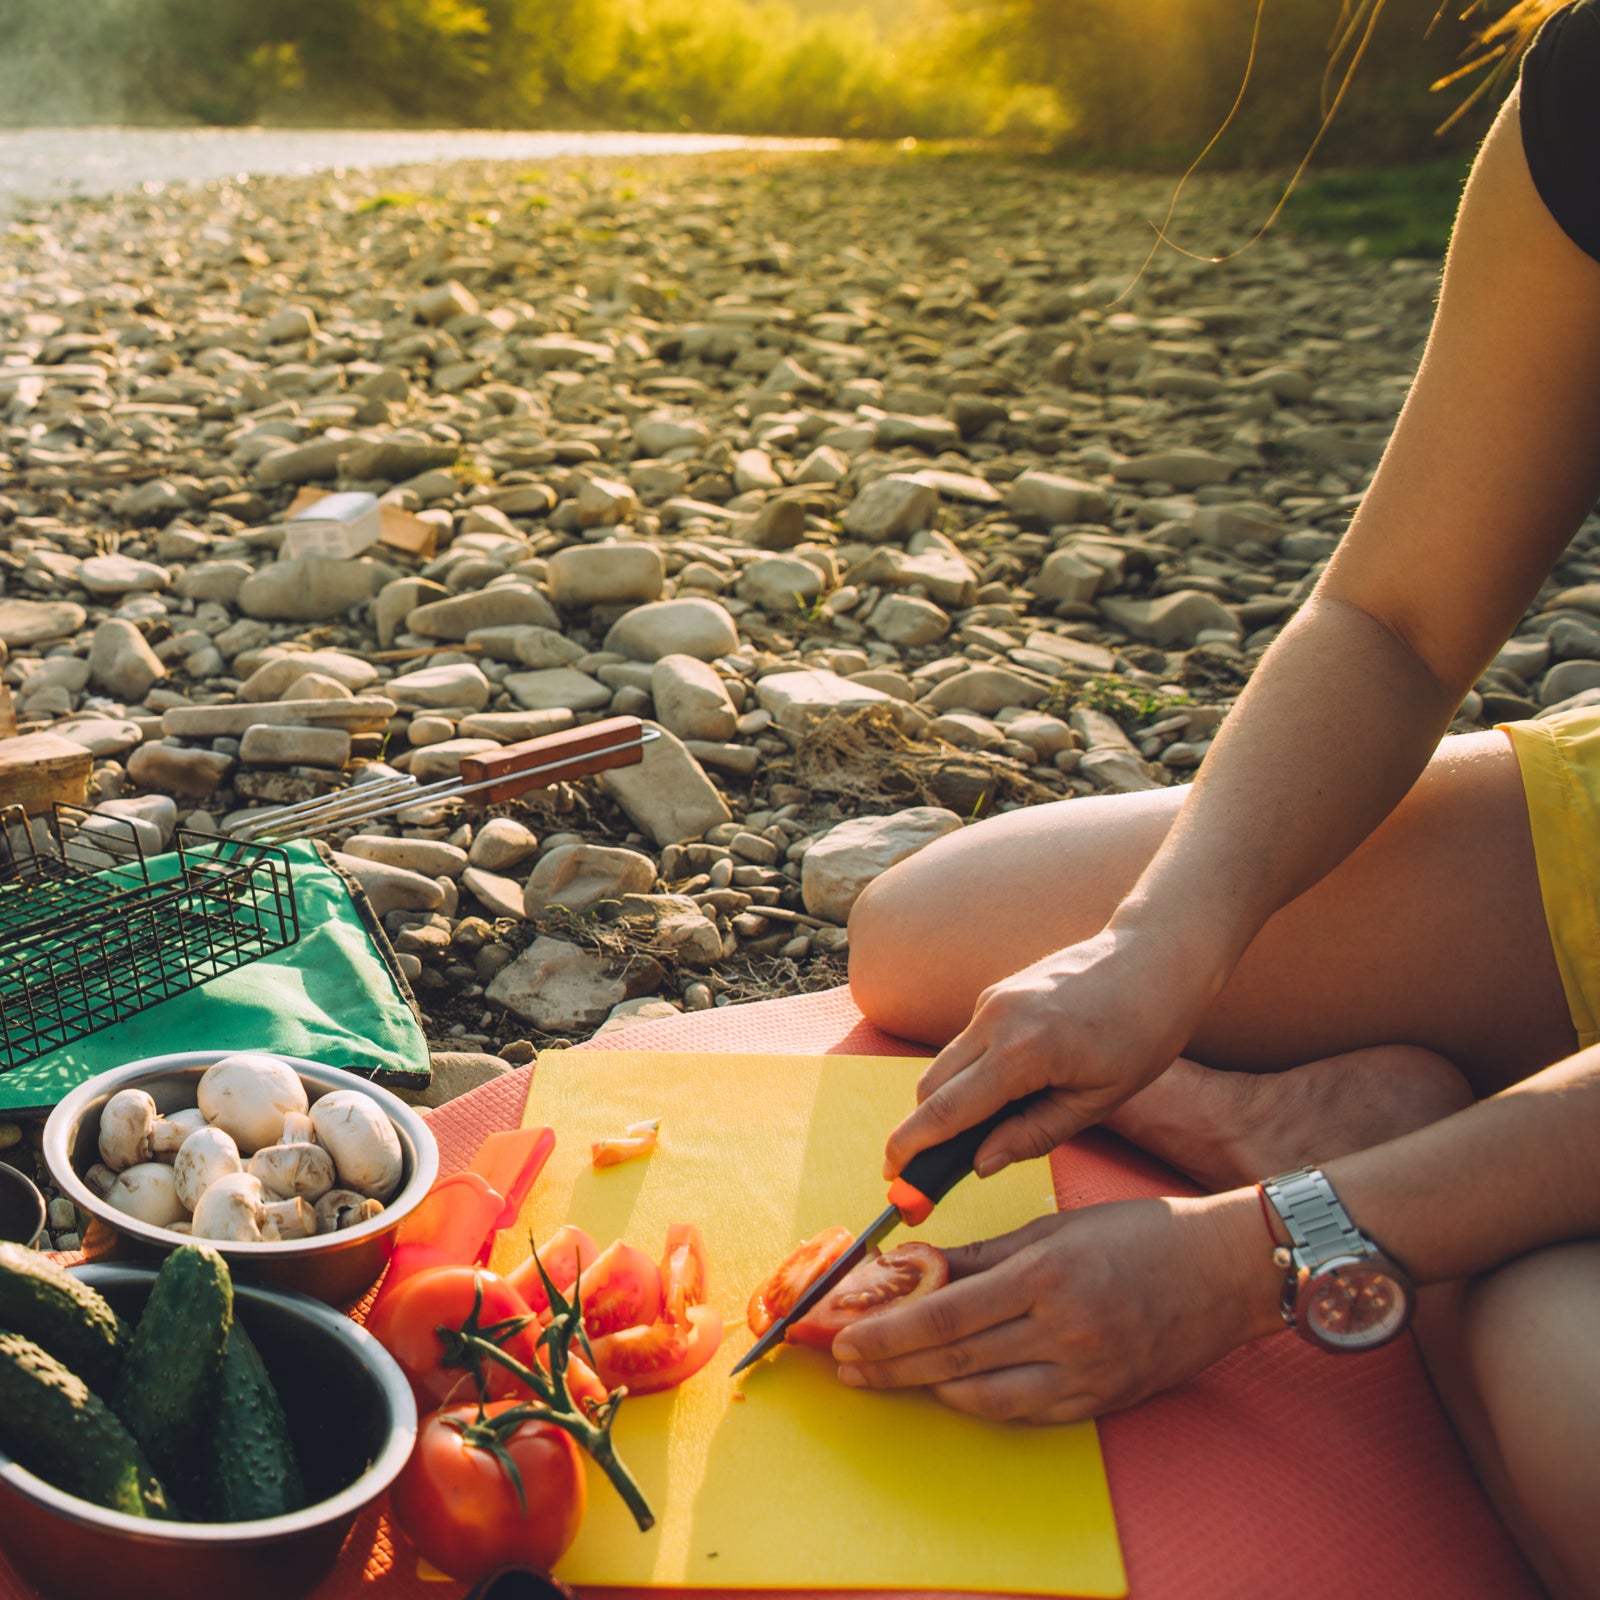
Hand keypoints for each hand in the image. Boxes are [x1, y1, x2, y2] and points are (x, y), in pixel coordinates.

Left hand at [832, 1193, 1283, 1423]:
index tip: (845, 1335)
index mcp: (1045, 1276)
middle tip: (845, 1366)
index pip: (943, 1313)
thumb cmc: (1139, 1234)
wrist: (1223, 1271)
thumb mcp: (1052, 1228)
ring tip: (884, 1377)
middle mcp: (1063, 1330)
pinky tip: (947, 1390)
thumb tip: (914, 1268)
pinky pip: (1023, 1412)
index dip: (886, 1331)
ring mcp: (1084, 1373)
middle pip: (953, 1360)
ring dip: (924, 1389)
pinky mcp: (1101, 1401)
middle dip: (890, 1365)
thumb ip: (981, 1255)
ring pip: (982, 1395)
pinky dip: (978, 1402)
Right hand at [883, 923, 1220, 1181]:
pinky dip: (969, 1076)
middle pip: (930, 1087)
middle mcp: (994, 1020)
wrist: (1154, 958)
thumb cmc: (1142, 1032)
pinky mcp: (997, 993)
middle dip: (921, 1131)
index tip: (892, 1179)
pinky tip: (1005, 1095)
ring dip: (947, 1103)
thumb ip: (1034, 1135)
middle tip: (928, 1173)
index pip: (945, 1109)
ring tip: (976, 1138)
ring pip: (946, 1064)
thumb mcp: (1098, 1101)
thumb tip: (979, 1163)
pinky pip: (967, 1044)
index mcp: (1022, 1053)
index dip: (912, 1148)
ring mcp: (992, 1001)